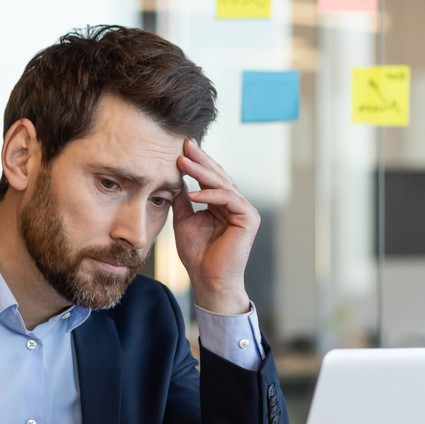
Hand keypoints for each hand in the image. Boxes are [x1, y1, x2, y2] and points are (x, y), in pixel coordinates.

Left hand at [171, 139, 258, 314]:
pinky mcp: (249, 218)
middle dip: (200, 159)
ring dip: (201, 172)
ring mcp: (244, 210)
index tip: (179, 149)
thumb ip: (182, 200)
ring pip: (223, 184)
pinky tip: (192, 193)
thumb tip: (175, 180)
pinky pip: (228, 198)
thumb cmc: (197, 254)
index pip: (209, 178)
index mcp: (221, 204)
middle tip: (185, 144)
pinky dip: (210, 194)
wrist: (208, 279)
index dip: (196, 163)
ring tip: (182, 162)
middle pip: (218, 176)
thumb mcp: (184, 221)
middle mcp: (235, 204)